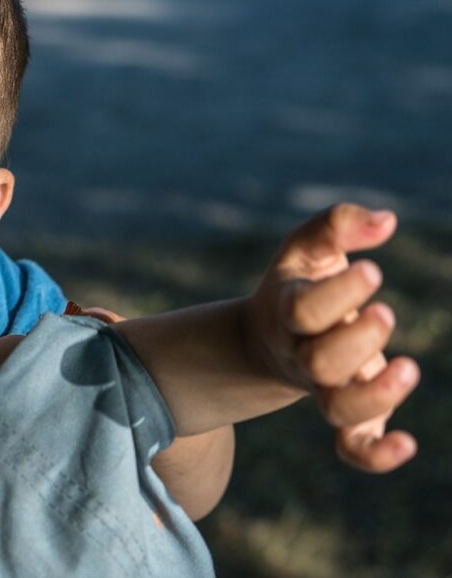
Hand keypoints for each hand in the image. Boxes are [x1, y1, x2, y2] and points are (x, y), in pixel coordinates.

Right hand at [246, 203, 418, 472]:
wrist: (270, 340)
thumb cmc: (299, 283)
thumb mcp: (306, 248)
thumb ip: (337, 225)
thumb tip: (387, 221)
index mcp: (288, 312)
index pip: (304, 309)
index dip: (339, 293)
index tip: (374, 269)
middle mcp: (303, 354)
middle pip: (320, 363)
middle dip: (355, 341)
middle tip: (384, 312)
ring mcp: (324, 388)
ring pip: (337, 409)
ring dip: (373, 396)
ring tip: (408, 368)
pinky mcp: (348, 415)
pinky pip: (352, 446)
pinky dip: (375, 455)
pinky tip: (407, 444)